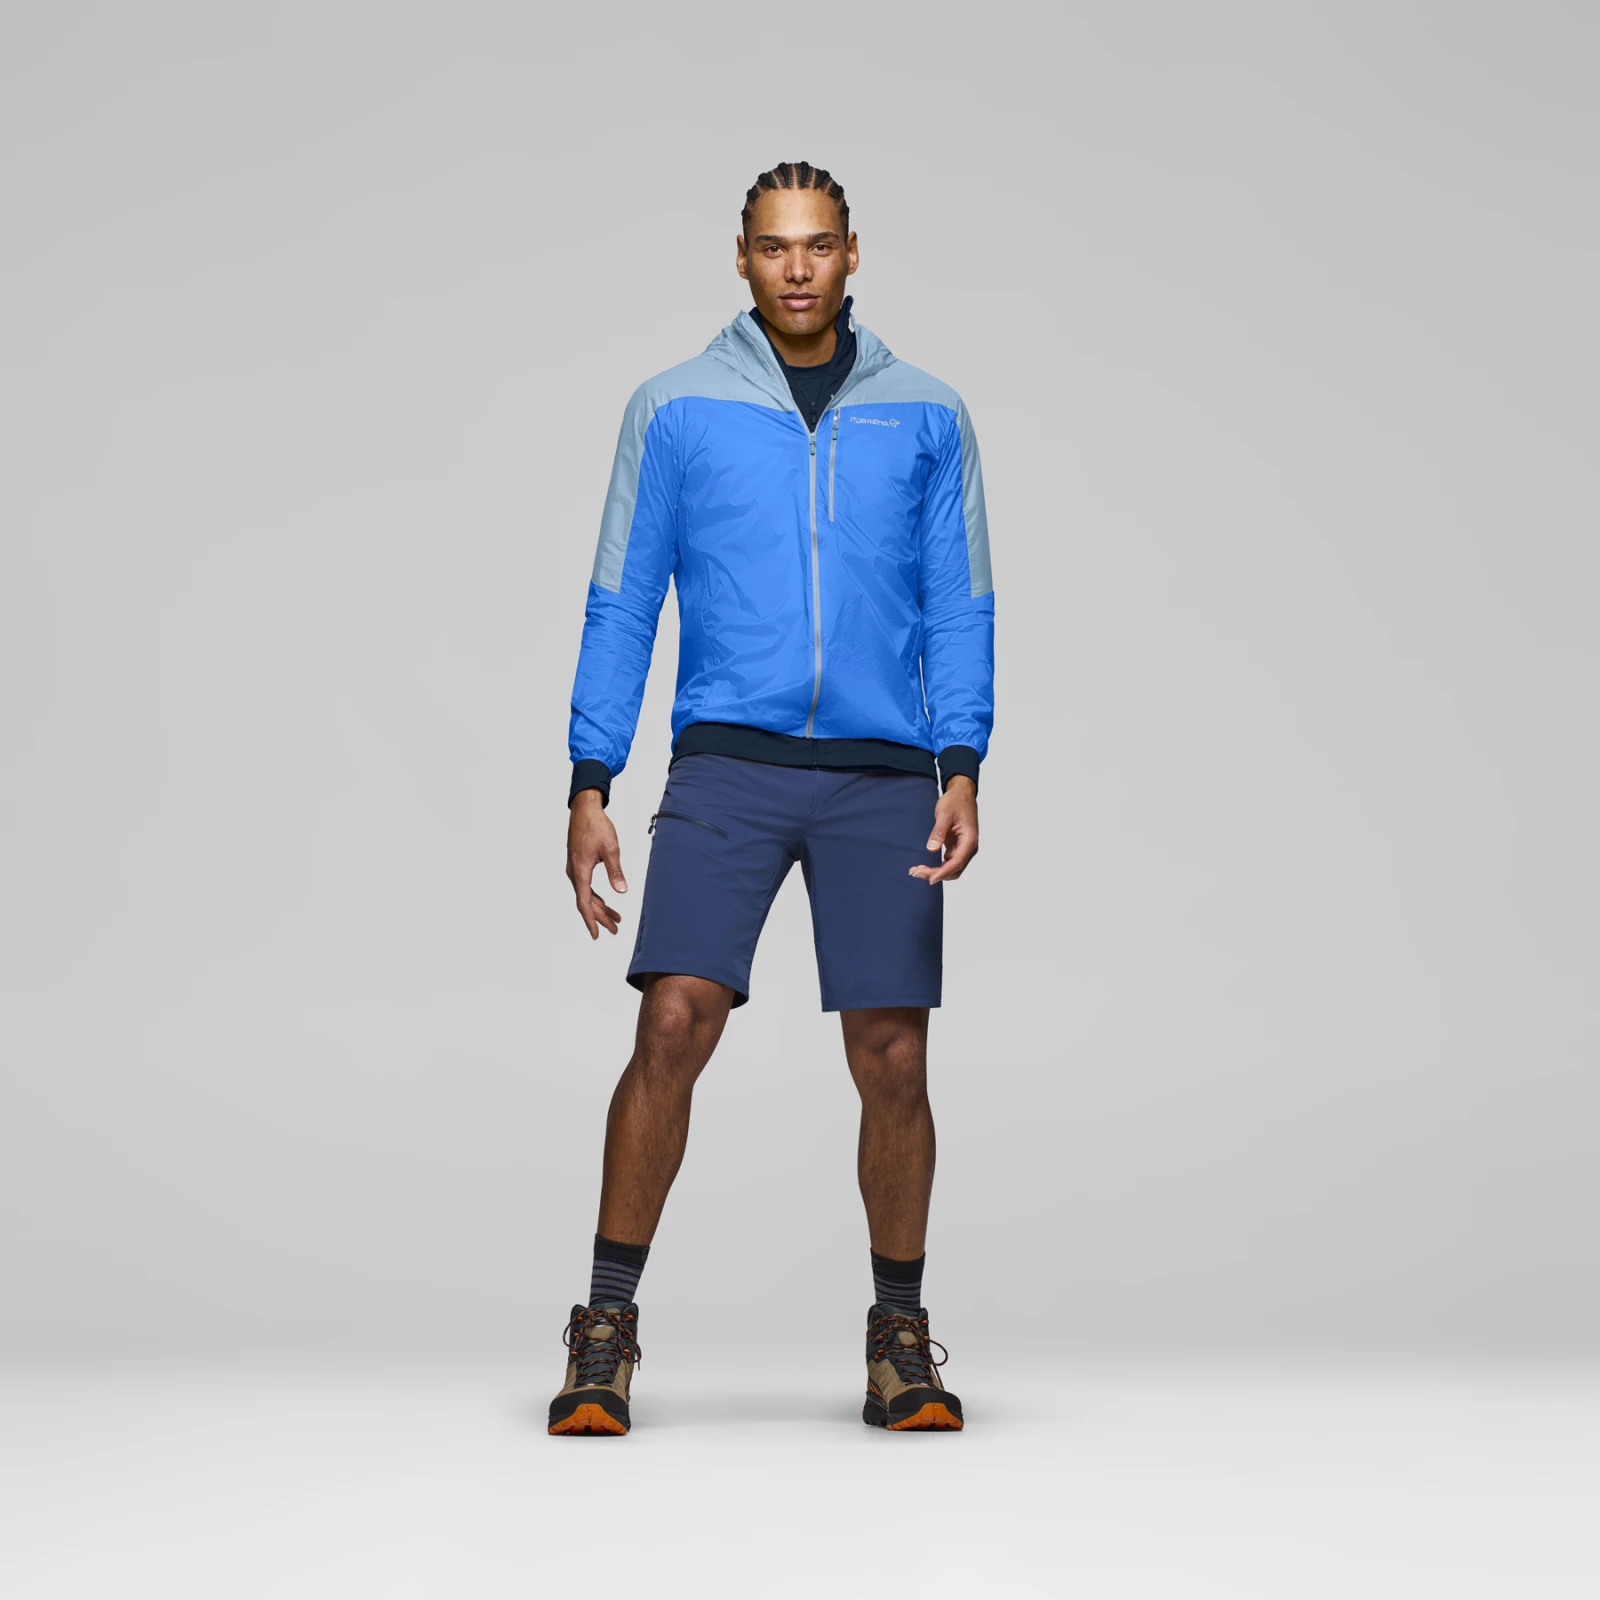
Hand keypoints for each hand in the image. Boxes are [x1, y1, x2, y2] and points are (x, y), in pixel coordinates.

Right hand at [567, 790, 627, 937]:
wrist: (584, 810)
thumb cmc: (596, 826)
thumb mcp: (611, 848)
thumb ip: (616, 871)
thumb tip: (622, 891)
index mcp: (580, 871)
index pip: (584, 903)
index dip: (591, 920)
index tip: (596, 934)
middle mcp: (574, 873)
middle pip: (586, 902)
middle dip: (601, 917)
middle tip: (615, 929)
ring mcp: (575, 869)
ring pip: (586, 895)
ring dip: (600, 907)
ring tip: (616, 918)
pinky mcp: (578, 865)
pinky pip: (586, 886)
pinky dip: (596, 896)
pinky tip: (606, 902)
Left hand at [910, 775, 978, 884]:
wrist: (962, 794)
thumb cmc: (956, 801)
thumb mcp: (944, 814)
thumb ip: (938, 832)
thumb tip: (931, 849)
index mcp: (969, 840)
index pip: (957, 862)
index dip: (943, 872)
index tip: (930, 879)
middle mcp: (969, 848)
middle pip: (954, 870)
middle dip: (936, 874)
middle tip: (915, 872)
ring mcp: (963, 849)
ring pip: (951, 869)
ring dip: (936, 872)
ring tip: (916, 870)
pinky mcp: (957, 847)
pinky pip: (948, 863)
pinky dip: (937, 867)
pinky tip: (924, 866)